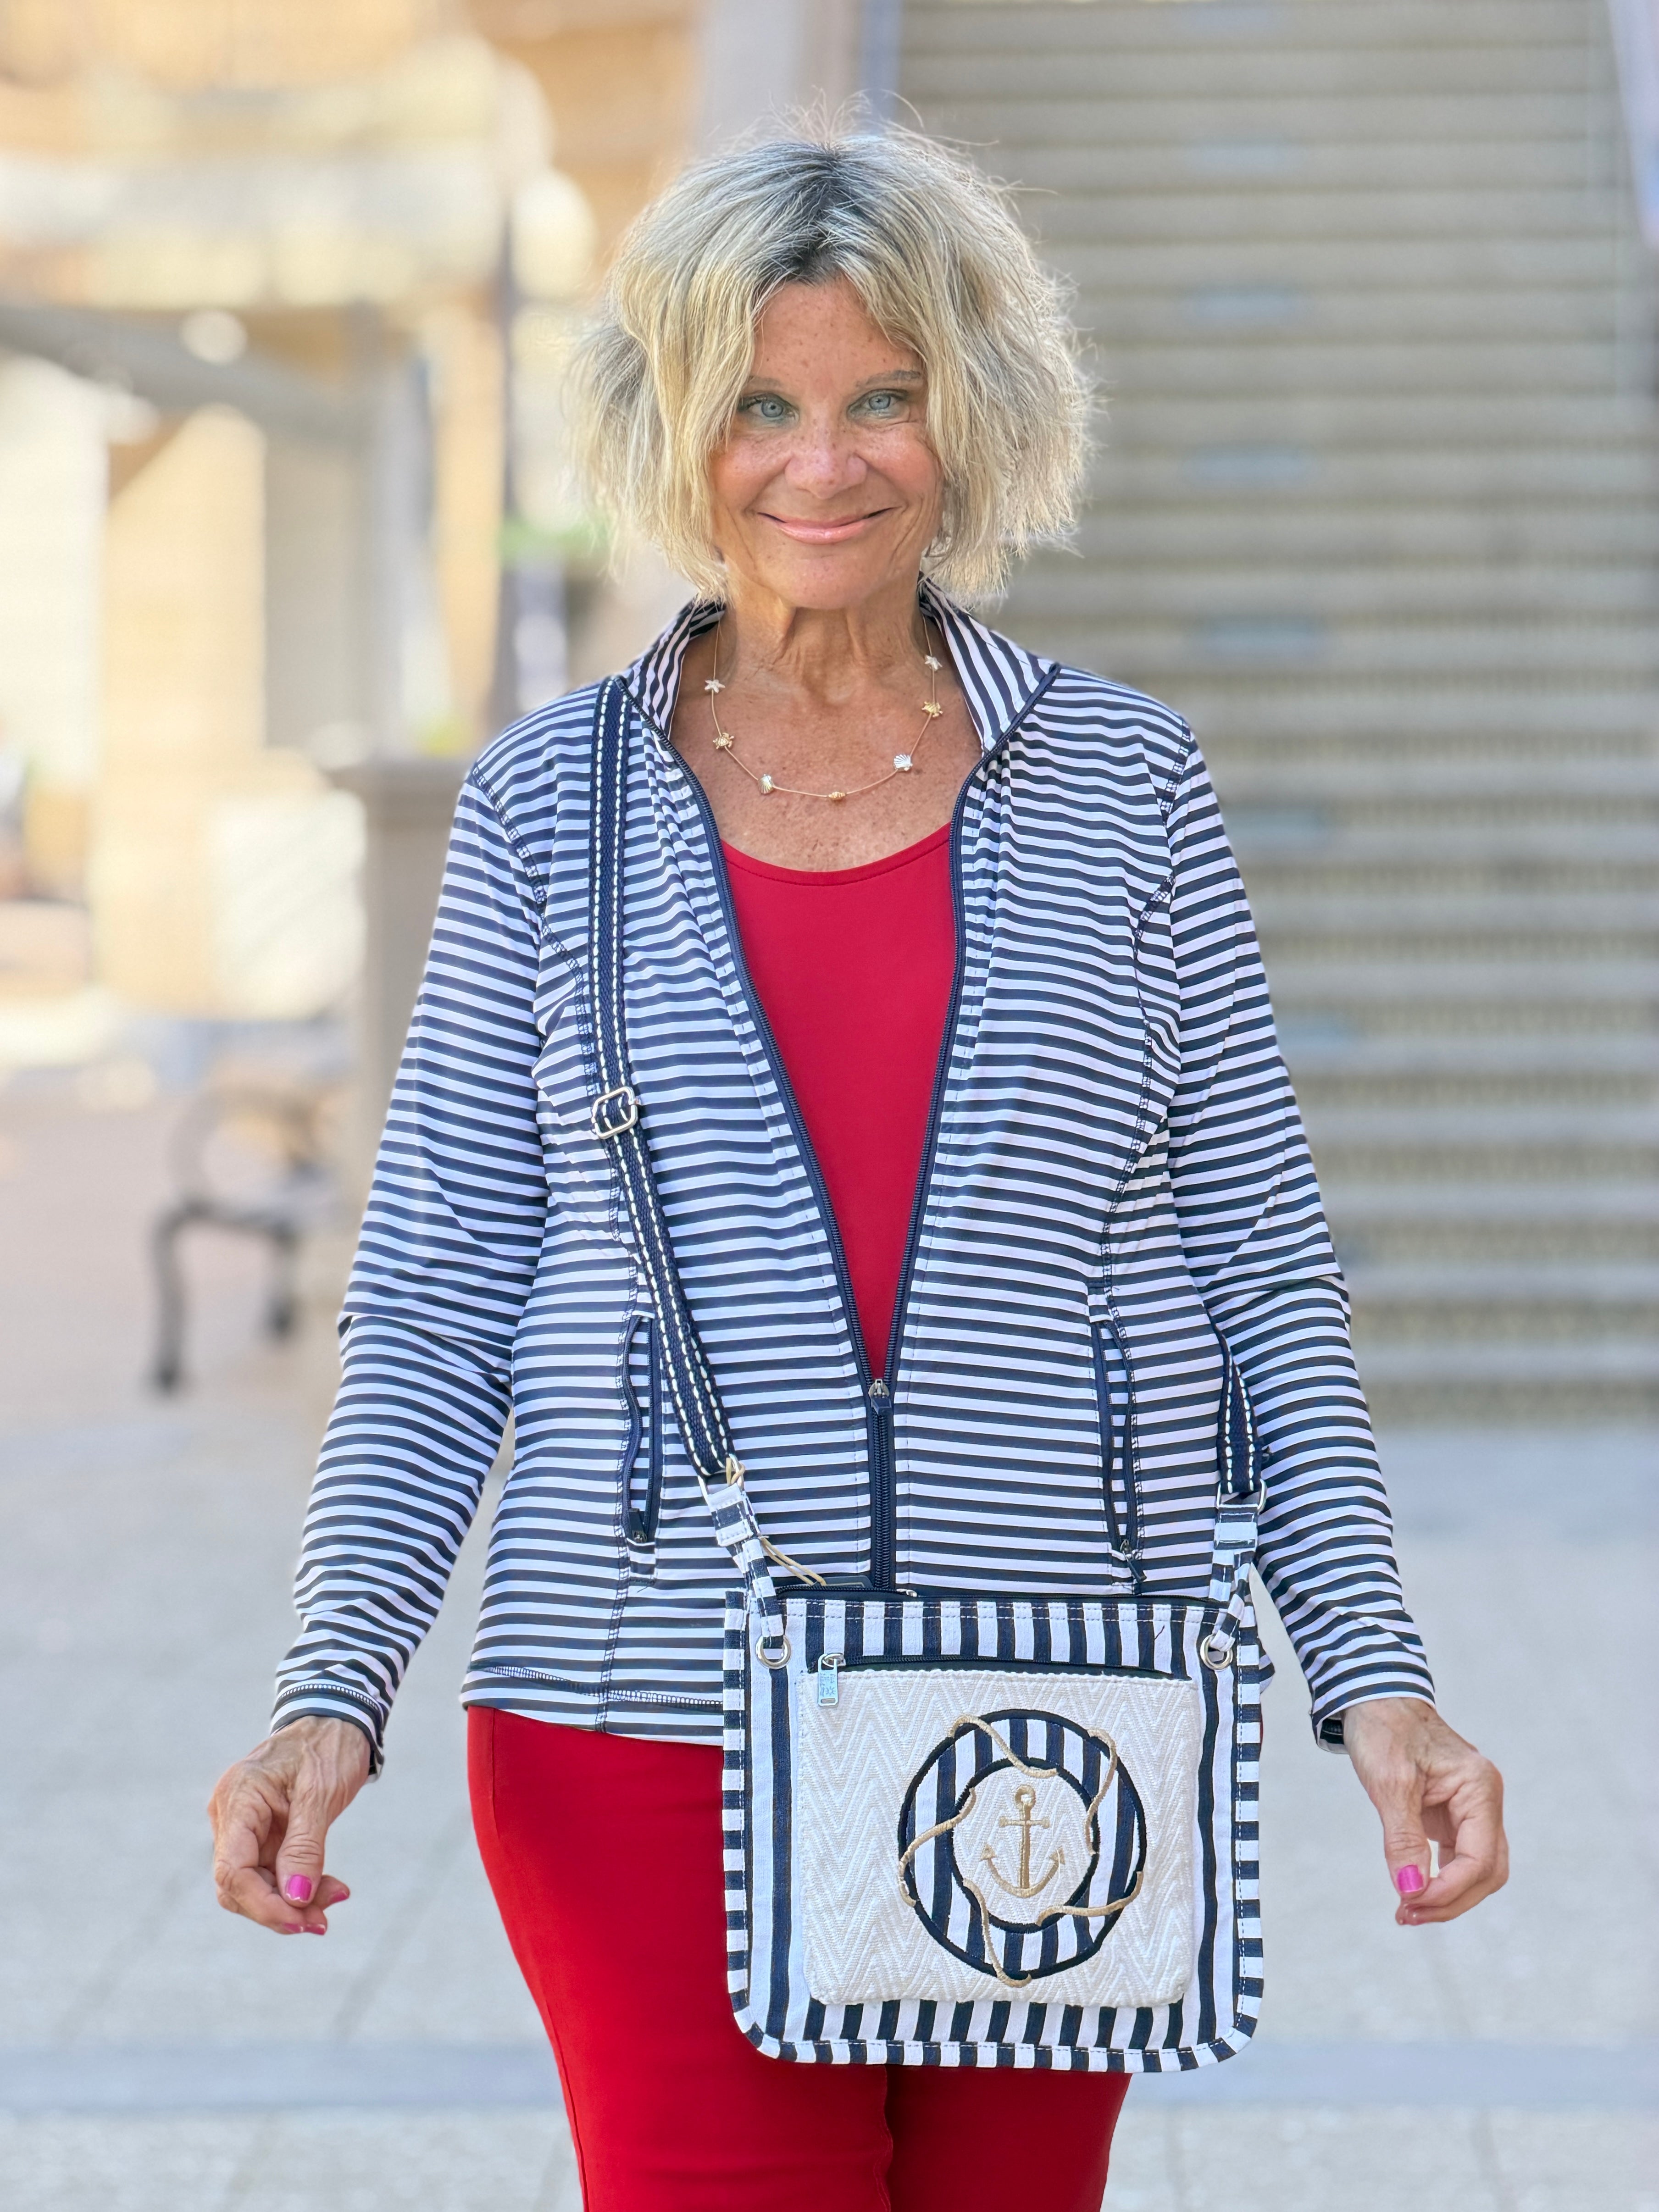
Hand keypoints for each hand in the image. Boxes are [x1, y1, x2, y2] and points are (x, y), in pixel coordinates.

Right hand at [208, 1716, 370, 1935]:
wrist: (336, 1720)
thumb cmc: (328, 1746)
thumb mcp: (321, 1793)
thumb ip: (305, 1847)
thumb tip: (295, 1900)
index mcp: (238, 1798)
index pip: (232, 1870)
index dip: (262, 1904)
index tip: (301, 1919)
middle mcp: (232, 1816)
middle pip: (238, 1886)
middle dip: (279, 1909)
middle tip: (323, 1921)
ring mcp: (245, 1827)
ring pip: (255, 1885)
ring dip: (292, 1902)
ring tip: (334, 1901)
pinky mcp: (262, 1834)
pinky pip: (271, 1873)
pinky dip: (297, 1886)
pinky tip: (328, 1890)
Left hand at [1341, 1696, 1506, 1925]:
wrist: (1374, 1697)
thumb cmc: (1384, 1729)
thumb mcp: (1390, 1784)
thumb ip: (1403, 1839)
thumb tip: (1410, 1891)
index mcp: (1480, 1788)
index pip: (1479, 1859)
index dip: (1448, 1890)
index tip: (1409, 1903)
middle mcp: (1484, 1800)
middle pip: (1487, 1871)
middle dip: (1451, 1899)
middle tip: (1408, 1915)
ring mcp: (1472, 1808)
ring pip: (1476, 1869)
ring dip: (1446, 1894)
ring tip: (1407, 1910)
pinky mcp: (1453, 1813)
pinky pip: (1457, 1857)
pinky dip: (1439, 1877)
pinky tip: (1413, 1889)